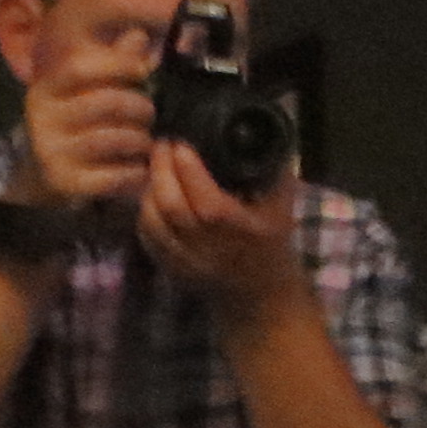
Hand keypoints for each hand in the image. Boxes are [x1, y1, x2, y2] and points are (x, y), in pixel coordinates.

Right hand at [12, 40, 157, 210]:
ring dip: (141, 140)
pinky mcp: (67, 182)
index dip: (117, 64)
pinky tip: (140, 169)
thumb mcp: (89, 90)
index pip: (79, 66)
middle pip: (106, 103)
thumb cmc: (78, 125)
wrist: (47, 175)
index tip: (143, 71)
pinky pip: (115, 175)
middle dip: (140, 108)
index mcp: (46, 87)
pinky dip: (136, 172)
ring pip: (114, 138)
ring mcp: (52, 151)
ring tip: (146, 142)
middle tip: (150, 115)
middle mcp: (43, 116)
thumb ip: (114, 63)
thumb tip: (139, 34)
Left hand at [136, 138, 306, 319]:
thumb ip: (273, 171)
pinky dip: (143, 209)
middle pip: (172, 206)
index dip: (188, 169)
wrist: (260, 297)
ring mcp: (188, 262)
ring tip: (154, 165)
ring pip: (153, 220)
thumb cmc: (273, 246)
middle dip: (161, 169)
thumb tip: (263, 130)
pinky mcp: (170, 268)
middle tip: (161, 145)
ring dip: (148, 187)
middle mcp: (213, 250)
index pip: (208, 200)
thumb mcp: (282, 208)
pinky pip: (146, 235)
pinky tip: (150, 192)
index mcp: (244, 232)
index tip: (180, 142)